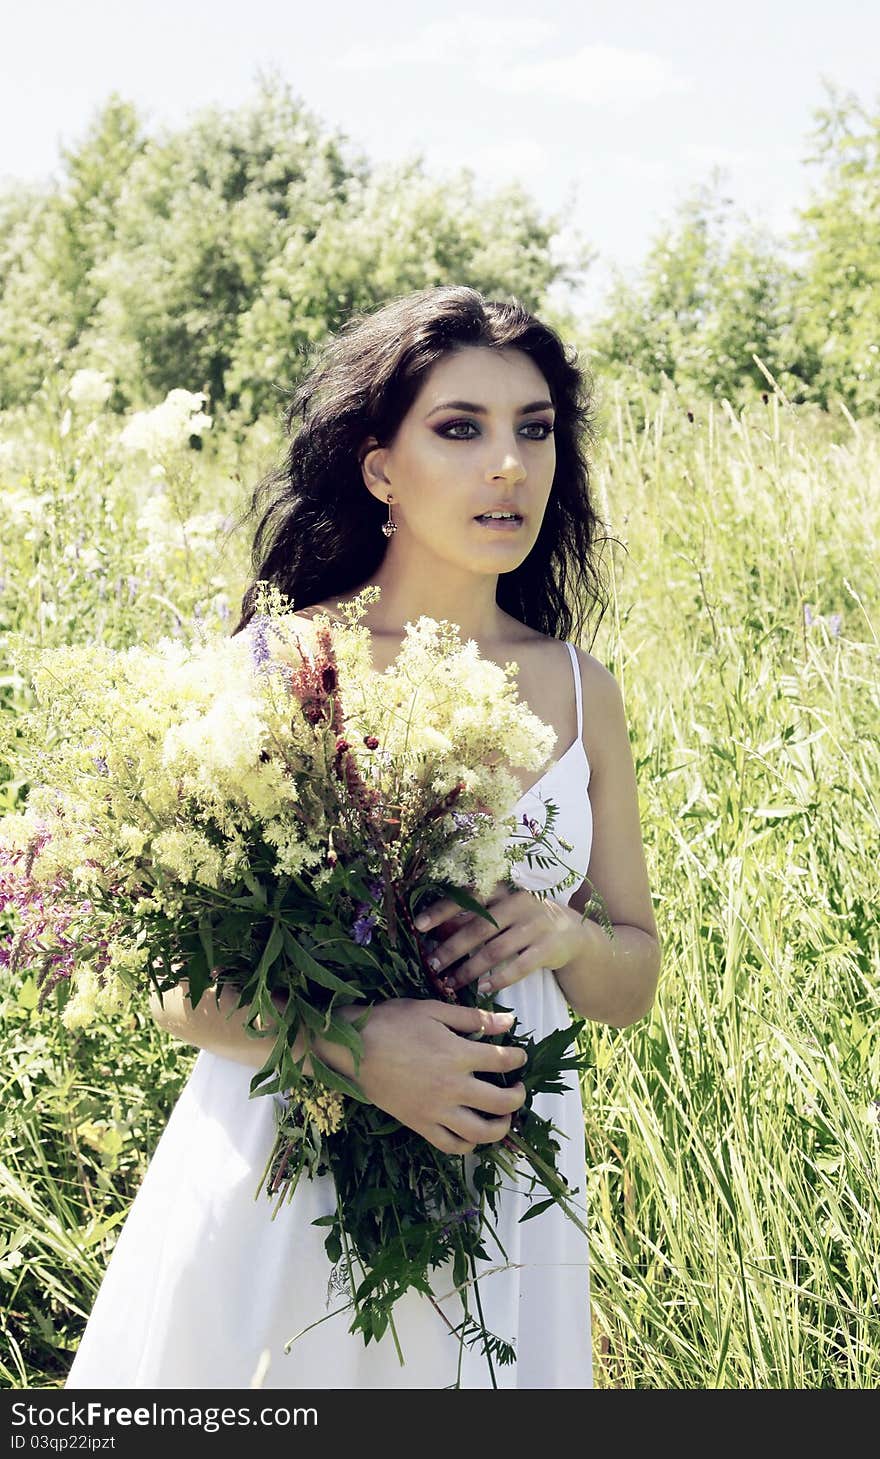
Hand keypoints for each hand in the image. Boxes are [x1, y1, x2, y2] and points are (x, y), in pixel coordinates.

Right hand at [343, 999, 526, 1155]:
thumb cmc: (392, 1023)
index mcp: (458, 1055)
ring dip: (501, 1127)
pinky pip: (451, 1145)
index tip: (519, 1055)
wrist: (352, 1049)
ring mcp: (436, 1111)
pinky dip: (468, 1144)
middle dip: (518, 1097)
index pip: (503, 1061)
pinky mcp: (420, 1125)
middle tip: (518, 1089)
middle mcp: (452, 1087)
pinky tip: (473, 1133)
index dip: (518, 1057)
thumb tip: (509, 1021)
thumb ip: (473, 1017)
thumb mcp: (433, 1010)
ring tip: (504, 1116)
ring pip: (481, 1132)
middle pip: (501, 1102)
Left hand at [415, 882, 584, 997]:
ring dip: (470, 970)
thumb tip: (433, 929)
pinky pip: (520, 966)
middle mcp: (520, 902)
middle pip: (478, 928)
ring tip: (451, 983)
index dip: (441, 910)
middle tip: (431, 965)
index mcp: (504, 888)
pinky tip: (482, 989)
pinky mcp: (549, 947)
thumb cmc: (524, 920)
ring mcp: (536, 924)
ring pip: (495, 950)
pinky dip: (499, 979)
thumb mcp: (502, 910)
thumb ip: (475, 915)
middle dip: (451, 949)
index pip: (468, 896)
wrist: (571, 932)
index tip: (418, 925)